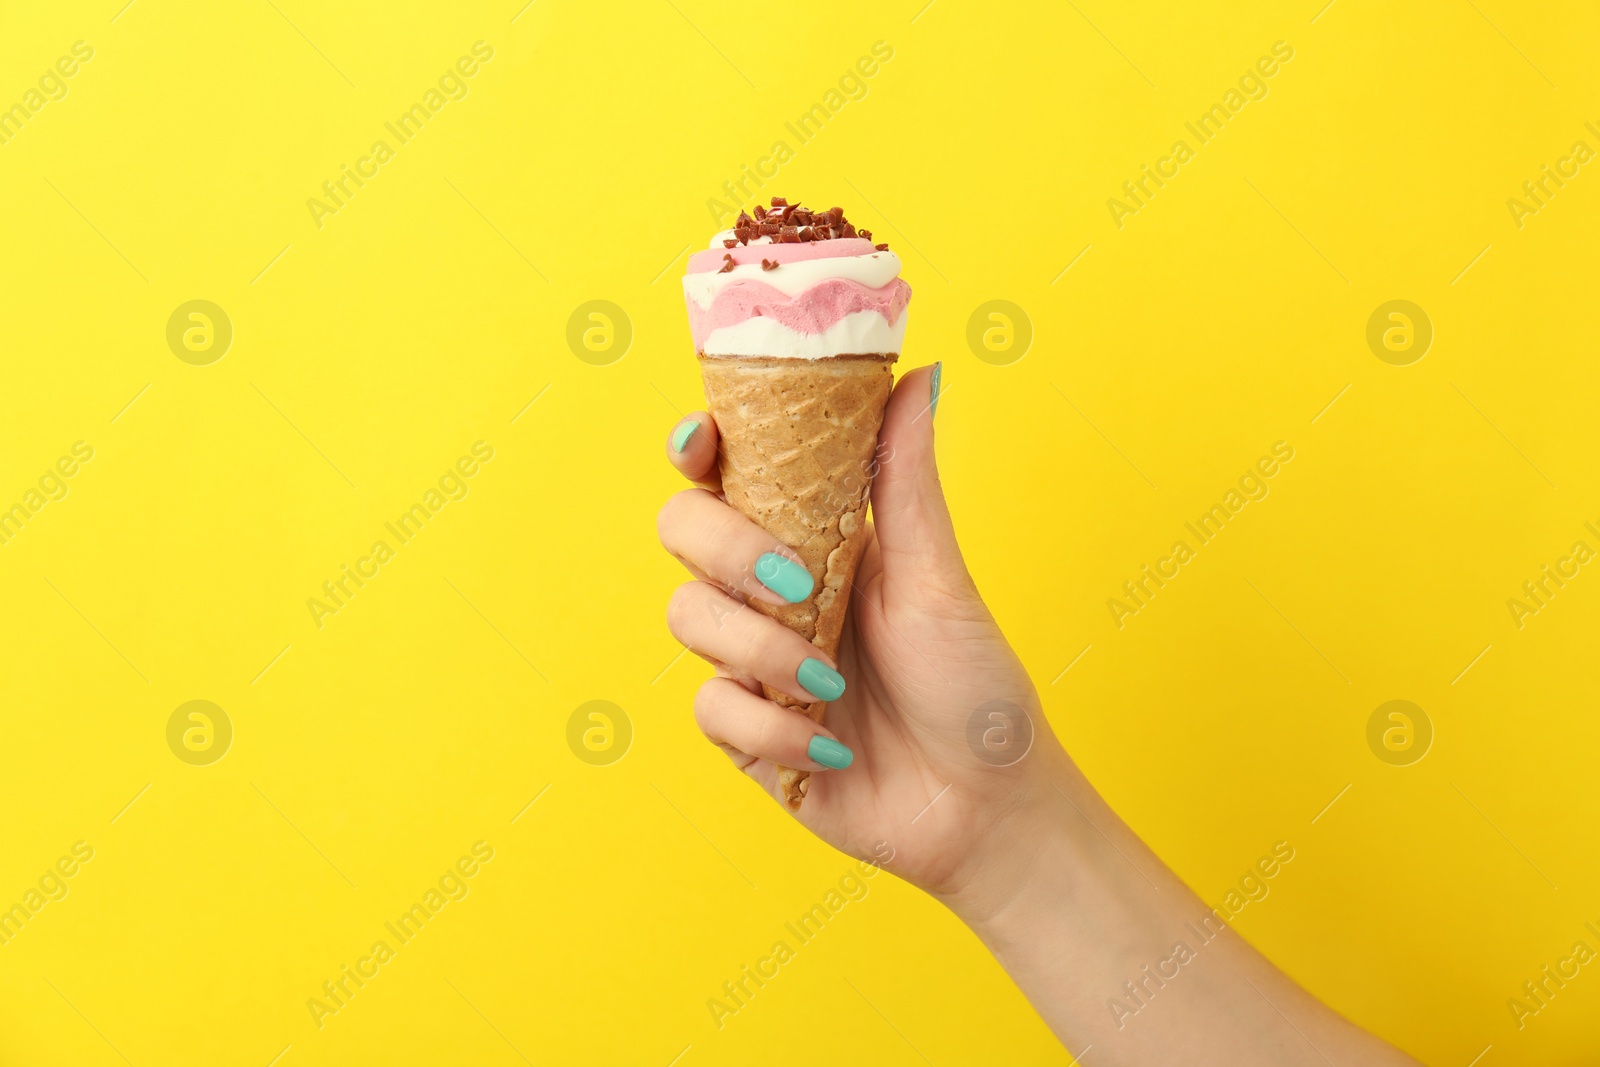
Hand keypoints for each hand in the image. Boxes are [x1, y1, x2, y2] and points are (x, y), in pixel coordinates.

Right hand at [657, 364, 1067, 898]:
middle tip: (798, 584)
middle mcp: (771, 589)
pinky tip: (833, 745)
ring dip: (758, 646)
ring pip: (687, 615)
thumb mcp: (942, 579)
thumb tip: (919, 373)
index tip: (704, 439)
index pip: (730, 473)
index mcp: (815, 536)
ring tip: (832, 683)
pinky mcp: (743, 731)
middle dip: (725, 549)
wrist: (985, 808)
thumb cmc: (975, 687)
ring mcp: (751, 659)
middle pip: (683, 530)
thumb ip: (907, 480)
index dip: (699, 446)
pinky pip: (711, 706)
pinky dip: (771, 725)